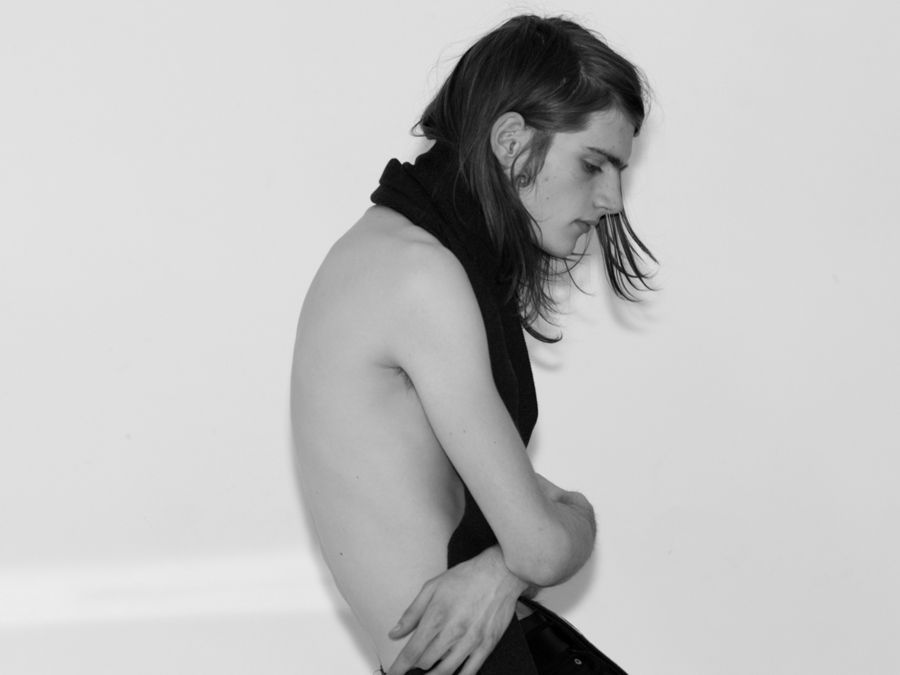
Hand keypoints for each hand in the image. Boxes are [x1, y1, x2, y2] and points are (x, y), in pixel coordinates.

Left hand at [386, 546, 528, 674]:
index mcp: (437, 617)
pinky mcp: (487, 645)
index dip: (399, 667)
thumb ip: (412, 613)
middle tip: (414, 664)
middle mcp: (453, 632)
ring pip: (446, 671)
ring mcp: (471, 641)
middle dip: (416, 666)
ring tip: (427, 673)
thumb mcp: (432, 587)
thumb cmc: (467, 577)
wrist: (499, 572)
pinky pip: (470, 672)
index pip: (412, 651)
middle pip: (426, 663)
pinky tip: (451, 674)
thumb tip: (396, 632)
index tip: (394, 673)